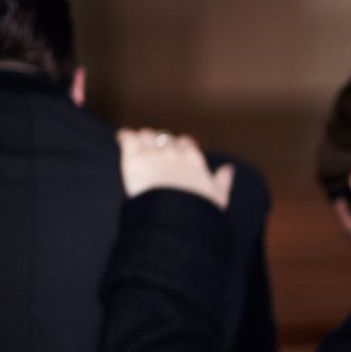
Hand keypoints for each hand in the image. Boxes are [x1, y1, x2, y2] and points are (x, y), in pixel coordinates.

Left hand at [118, 129, 233, 208]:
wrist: (175, 215)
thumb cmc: (197, 210)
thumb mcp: (218, 197)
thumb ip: (223, 180)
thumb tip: (228, 169)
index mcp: (194, 159)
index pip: (186, 143)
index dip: (180, 145)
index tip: (178, 149)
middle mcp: (174, 152)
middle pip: (165, 137)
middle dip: (160, 141)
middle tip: (154, 148)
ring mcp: (154, 153)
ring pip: (146, 135)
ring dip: (143, 138)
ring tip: (138, 143)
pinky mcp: (135, 158)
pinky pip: (128, 138)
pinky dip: (125, 136)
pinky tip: (122, 138)